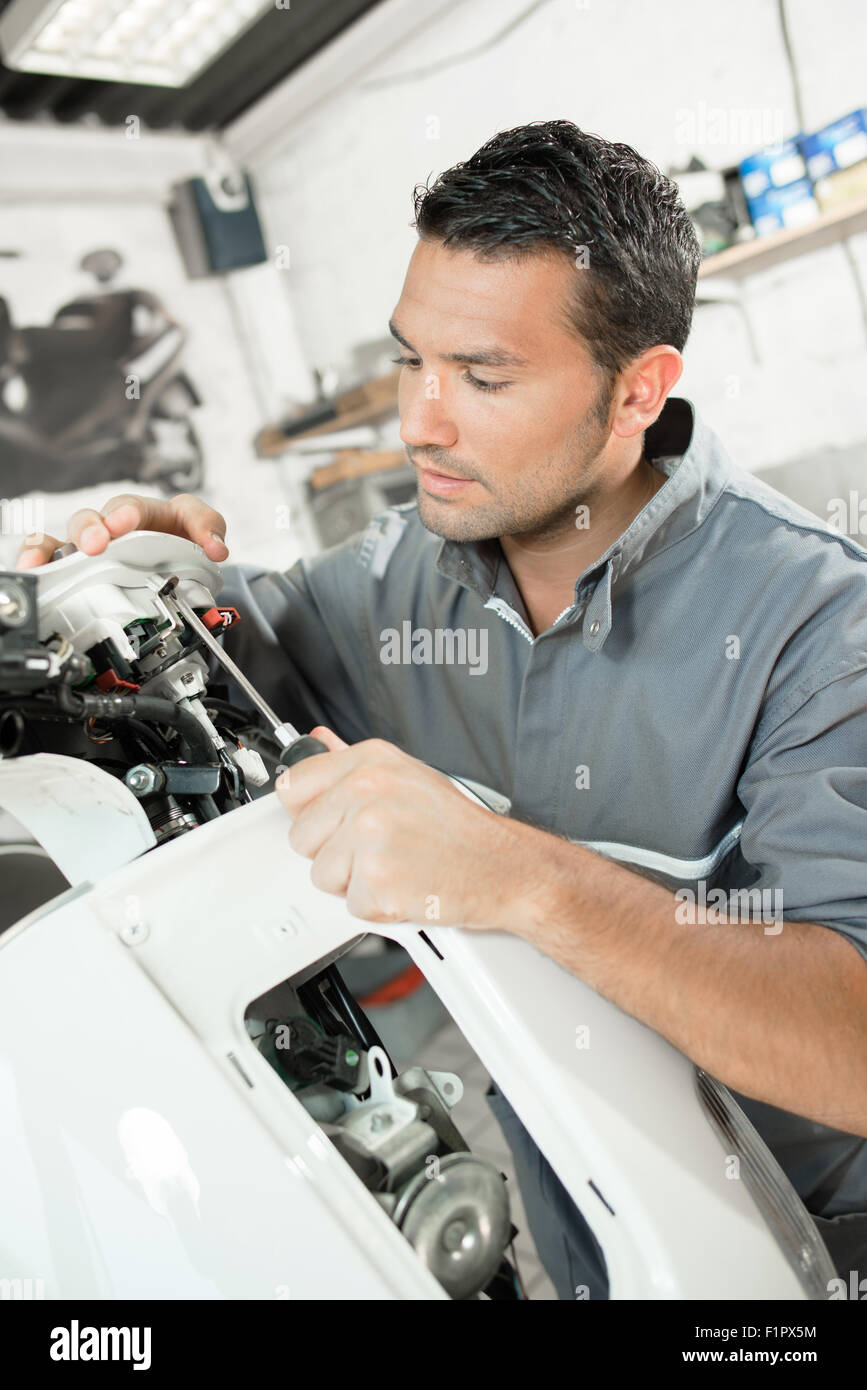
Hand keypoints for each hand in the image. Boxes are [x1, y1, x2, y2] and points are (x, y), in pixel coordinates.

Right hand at [15, 492, 228, 569]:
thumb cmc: (182, 538)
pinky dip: (38, 558)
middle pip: (92, 519)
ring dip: (55, 546)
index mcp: (144, 512)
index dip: (127, 513)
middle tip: (95, 543)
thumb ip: (210, 528)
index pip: (134, 506)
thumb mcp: (204, 528)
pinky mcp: (79, 565)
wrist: (177, 560)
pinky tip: (31, 566)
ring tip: (43, 558)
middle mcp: (111, 525)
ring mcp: (93, 545)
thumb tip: (216, 548)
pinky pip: (52, 557)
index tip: (122, 523)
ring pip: (65, 538)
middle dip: (91, 529)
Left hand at [275, 727, 526, 929]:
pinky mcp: (378, 880)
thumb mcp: (407, 776)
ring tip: (395, 866)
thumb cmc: (460, 828)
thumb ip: (352, 762)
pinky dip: (376, 907)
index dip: (309, 813)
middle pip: (301, 837)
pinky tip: (406, 886)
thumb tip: (317, 743)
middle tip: (378, 848)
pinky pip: (350, 906)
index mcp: (370, 761)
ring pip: (321, 875)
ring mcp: (371, 835)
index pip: (293, 785)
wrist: (505, 867)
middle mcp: (367, 791)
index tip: (328, 821)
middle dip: (333, 852)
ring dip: (354, 882)